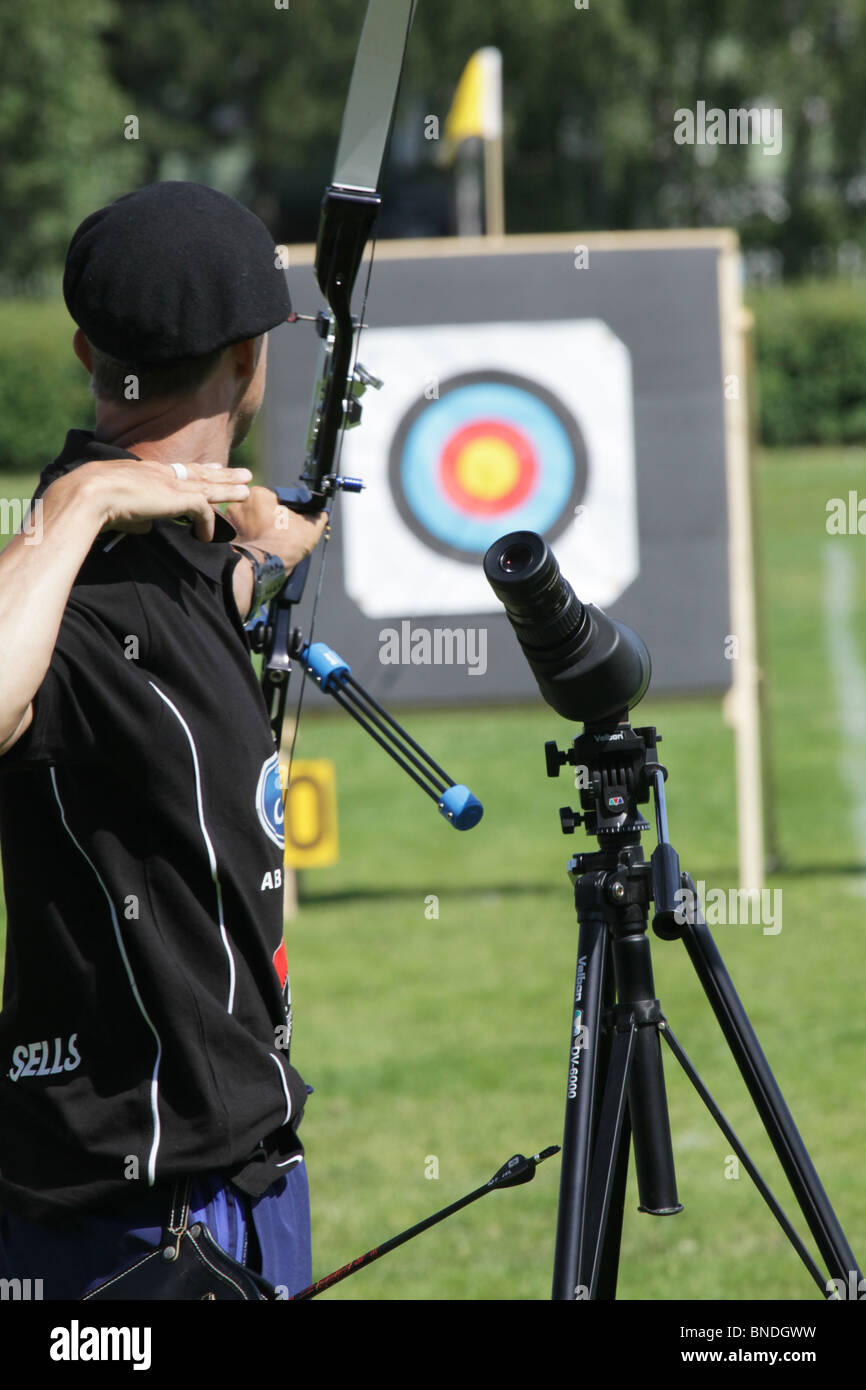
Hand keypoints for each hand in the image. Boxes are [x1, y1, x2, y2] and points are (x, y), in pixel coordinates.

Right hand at [59, 458, 251, 543]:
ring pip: (209, 486)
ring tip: (247, 490)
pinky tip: (208, 537)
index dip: (198, 470)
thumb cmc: (96, 503)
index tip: (212, 467)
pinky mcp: (178, 497)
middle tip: (243, 474)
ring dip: (229, 489)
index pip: (179, 469)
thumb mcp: (120, 509)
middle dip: (223, 474)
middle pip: (200, 473)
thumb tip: (148, 527)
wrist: (91, 493)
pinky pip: (203, 511)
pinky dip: (207, 525)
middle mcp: (161, 474)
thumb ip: (138, 516)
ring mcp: (171, 484)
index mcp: (146, 473)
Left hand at [224, 486, 328, 571]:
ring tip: (264, 542)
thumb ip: (317, 515)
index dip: (279, 511)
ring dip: (252, 529)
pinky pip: (235, 534)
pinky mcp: (223, 536)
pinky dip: (243, 539)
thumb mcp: (310, 527)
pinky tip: (254, 547)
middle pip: (254, 508)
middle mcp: (239, 503)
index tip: (284, 523)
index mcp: (258, 494)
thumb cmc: (287, 543)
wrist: (265, 566)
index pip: (269, 498)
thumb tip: (321, 513)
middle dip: (264, 519)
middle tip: (274, 533)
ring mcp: (228, 520)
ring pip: (244, 521)